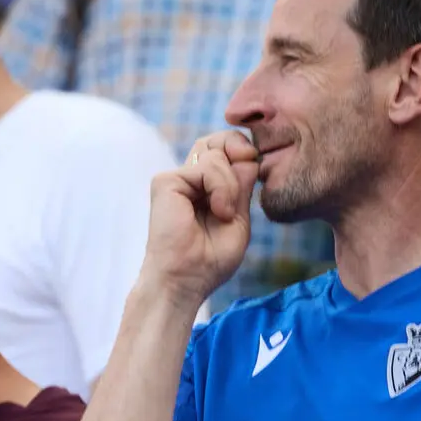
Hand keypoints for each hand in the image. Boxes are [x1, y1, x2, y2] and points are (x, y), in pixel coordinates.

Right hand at [141, 131, 259, 303]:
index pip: (225, 151)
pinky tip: (219, 211)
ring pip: (215, 153)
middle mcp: (189, 180)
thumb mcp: (239, 219)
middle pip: (216, 140)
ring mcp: (176, 179)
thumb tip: (249, 155)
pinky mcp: (166, 181)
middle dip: (238, 148)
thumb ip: (242, 187)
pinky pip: (206, 167)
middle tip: (248, 165)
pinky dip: (221, 187)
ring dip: (232, 184)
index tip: (254, 164)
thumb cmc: (210, 259)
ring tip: (226, 213)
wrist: (187, 279)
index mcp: (205, 188)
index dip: (243, 151)